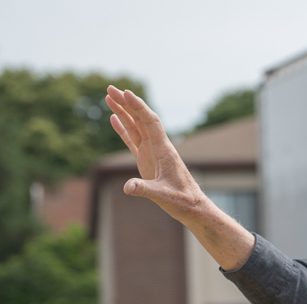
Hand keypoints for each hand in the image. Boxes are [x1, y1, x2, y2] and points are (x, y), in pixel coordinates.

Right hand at [106, 86, 207, 220]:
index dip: (139, 107)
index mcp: (164, 150)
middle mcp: (158, 147)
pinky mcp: (147, 160)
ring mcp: (152, 153)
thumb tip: (127, 187)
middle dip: (127, 103)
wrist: (192, 206)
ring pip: (136, 127)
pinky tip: (114, 117)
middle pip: (141, 119)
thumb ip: (144, 189)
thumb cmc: (182, 200)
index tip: (126, 93)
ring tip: (109, 97)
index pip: (151, 122)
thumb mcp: (163, 196)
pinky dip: (123, 129)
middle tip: (110, 88)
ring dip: (123, 112)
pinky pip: (133, 140)